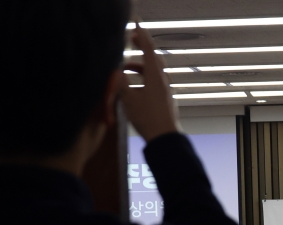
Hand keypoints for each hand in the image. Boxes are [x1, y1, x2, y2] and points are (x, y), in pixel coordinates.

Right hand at [120, 23, 178, 141]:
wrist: (165, 138)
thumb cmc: (147, 118)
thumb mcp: (129, 99)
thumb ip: (121, 82)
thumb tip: (116, 69)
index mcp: (155, 77)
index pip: (148, 50)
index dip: (142, 37)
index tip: (135, 27)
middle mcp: (163, 81)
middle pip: (153, 59)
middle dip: (142, 48)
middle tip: (132, 41)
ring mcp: (166, 91)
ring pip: (154, 72)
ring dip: (141, 66)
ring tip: (126, 68)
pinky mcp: (165, 100)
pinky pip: (155, 82)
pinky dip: (145, 77)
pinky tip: (136, 86)